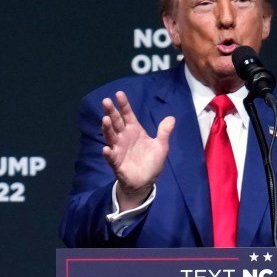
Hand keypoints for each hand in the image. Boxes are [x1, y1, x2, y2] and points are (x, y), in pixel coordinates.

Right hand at [100, 91, 172, 209]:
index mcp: (134, 130)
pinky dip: (108, 153)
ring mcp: (119, 149)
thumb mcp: (161, 146)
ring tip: (105, 120)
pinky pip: (111, 157)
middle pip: (116, 122)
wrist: (145, 182)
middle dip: (111, 112)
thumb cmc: (151, 163)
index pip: (128, 115)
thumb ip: (164, 132)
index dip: (124, 105)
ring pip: (111, 137)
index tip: (119, 94)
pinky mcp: (116, 162)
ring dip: (107, 129)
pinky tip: (106, 149)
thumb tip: (171, 118)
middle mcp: (124, 137)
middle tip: (106, 101)